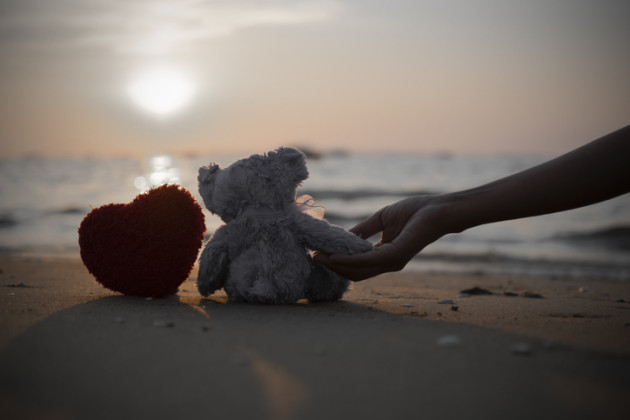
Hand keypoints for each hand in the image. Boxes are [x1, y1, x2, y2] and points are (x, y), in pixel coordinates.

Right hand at [314, 195, 453, 279]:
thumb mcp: (381, 220)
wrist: (437, 209)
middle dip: (333, 268)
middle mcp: (387, 263)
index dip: (338, 262)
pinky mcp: (395, 255)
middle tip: (313, 259)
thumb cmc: (414, 212)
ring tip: (318, 258)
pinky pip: (367, 260)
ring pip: (358, 270)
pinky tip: (334, 256)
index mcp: (385, 256)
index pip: (358, 265)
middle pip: (355, 273)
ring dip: (336, 266)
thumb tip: (343, 236)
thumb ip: (363, 230)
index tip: (320, 255)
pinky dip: (349, 260)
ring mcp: (392, 262)